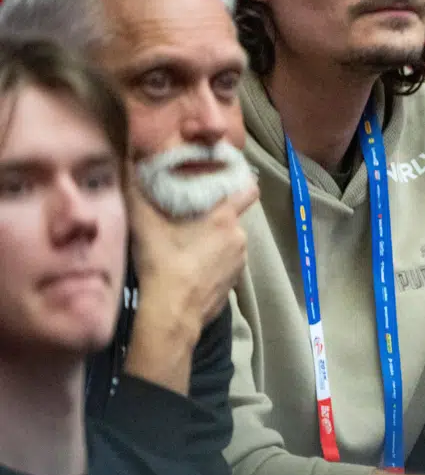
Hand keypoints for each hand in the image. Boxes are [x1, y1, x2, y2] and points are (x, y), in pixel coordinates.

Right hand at [127, 174, 256, 331]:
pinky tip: (192, 268)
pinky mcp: (234, 284)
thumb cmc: (162, 262)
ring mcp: (240, 263)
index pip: (249, 189)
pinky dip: (213, 263)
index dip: (241, 181)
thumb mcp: (144, 224)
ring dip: (215, 241)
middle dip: (216, 216)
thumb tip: (125, 161)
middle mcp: (239, 237)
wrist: (171, 312)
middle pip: (232, 218)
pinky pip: (226, 265)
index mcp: (224, 218)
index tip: (227, 179)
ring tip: (189, 244)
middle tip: (192, 215)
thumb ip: (135, 191)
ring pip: (229, 242)